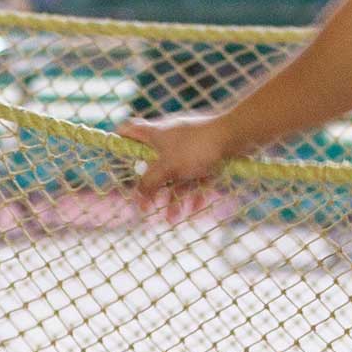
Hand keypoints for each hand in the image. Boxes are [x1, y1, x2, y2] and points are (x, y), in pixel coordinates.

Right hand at [116, 114, 230, 221]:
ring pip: (175, 176)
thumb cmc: (196, 148)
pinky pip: (195, 178)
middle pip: (152, 164)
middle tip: (145, 208)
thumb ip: (149, 183)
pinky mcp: (206, 156)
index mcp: (154, 134)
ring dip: (173, 198)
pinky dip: (193, 193)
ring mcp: (188, 149)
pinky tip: (195, 210)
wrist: (235, 136)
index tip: (115, 160)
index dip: (118, 143)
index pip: (128, 131)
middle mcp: (169, 140)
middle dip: (150, 188)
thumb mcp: (167, 168)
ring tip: (172, 219)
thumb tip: (137, 194)